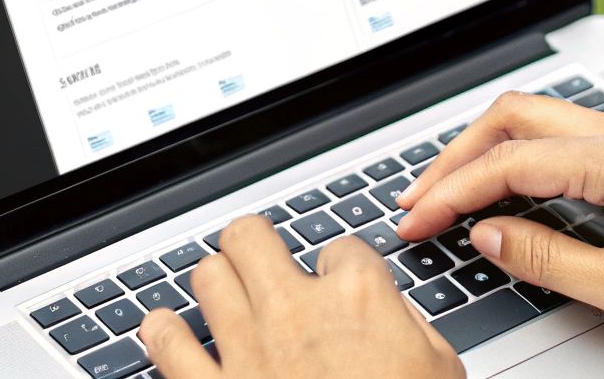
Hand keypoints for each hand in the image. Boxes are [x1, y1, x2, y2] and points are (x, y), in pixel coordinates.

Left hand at [140, 214, 462, 378]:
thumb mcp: (440, 369)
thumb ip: (409, 324)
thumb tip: (388, 306)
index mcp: (358, 297)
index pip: (339, 246)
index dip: (339, 267)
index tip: (337, 284)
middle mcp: (295, 311)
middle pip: (250, 237)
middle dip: (255, 246)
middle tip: (260, 262)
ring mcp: (247, 350)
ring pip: (206, 276)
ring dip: (215, 284)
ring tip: (222, 294)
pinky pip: (167, 344)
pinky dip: (163, 333)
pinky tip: (167, 329)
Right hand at [394, 92, 603, 342]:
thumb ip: (548, 259)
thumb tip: (487, 235)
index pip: (511, 161)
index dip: (454, 190)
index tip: (418, 220)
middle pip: (516, 115)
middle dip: (458, 155)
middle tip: (420, 198)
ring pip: (542, 118)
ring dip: (491, 149)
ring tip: (453, 190)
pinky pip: (571, 133)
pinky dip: (527, 154)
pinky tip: (510, 185)